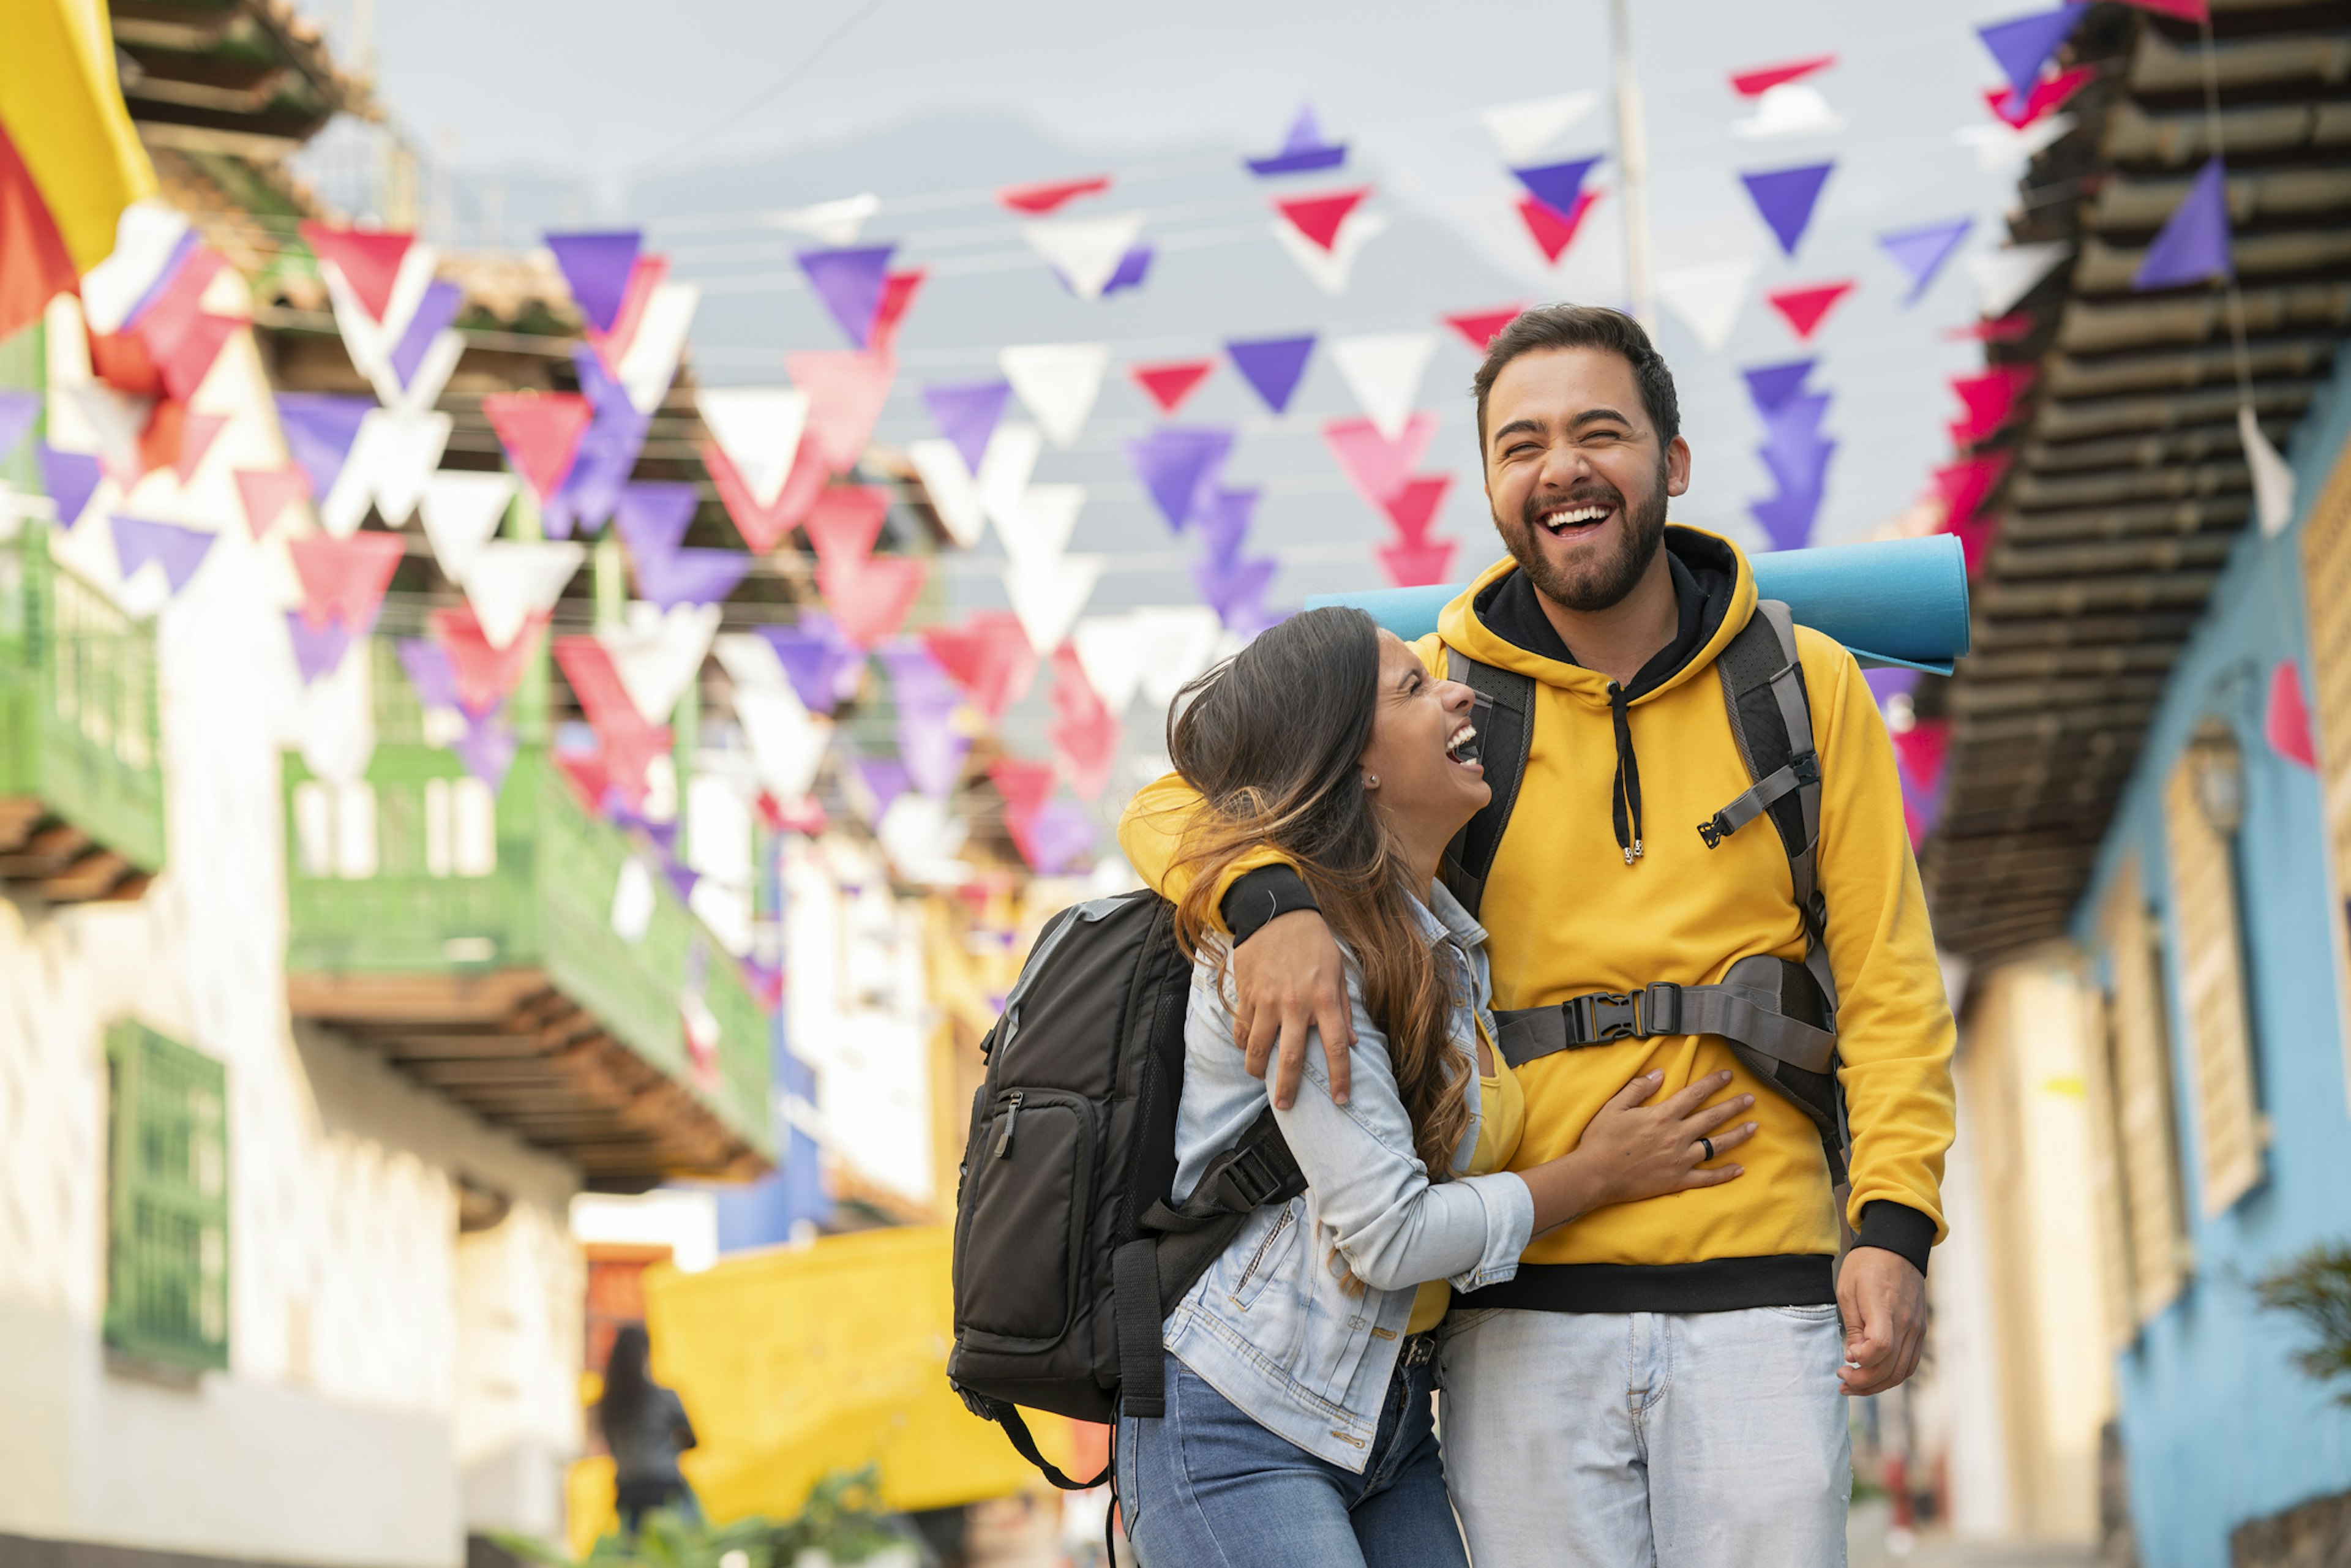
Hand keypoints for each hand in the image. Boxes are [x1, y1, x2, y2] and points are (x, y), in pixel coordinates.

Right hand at [1233, 909, 1353, 1106]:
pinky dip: (1242, 1042)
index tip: (1341, 1099)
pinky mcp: (1246, 994)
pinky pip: (1241, 1028)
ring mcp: (1267, 1000)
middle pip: (1290, 1057)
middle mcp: (1295, 1004)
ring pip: (1257, 1047)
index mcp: (1324, 998)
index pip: (1336, 1046)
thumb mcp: (1338, 970)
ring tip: (1260, 1078)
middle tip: (1285, 1106)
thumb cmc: (1313, 941)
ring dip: (1257, 1068)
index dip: (1340, 1077)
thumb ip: (1344, 1007)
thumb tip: (1353, 1041)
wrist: (1275, 912)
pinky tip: (1246, 1048)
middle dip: (1288, 1088)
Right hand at [1518, 1069, 1757, 1233]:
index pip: (1694, 1094)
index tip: (1727, 1075)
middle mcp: (1676, 1136)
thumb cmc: (1601, 1140)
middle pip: (1712, 1118)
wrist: (1595, 1176)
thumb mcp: (1614, 1107)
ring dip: (1737, 1135)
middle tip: (1751, 1099)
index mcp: (1662, 1116)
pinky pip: (1707, 1178)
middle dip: (1734, 1106)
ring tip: (1754, 1127)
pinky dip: (1725, 1174)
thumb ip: (1638, 1089)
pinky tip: (1739, 1169)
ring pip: (1716, 1146)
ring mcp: (1680, 1160)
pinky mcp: (1678, 1181)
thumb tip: (1660, 1074)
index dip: (1712, 1083)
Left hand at [1836, 1246, 1925, 1395]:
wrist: (1896, 1248)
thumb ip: (1854, 1327)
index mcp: (1885, 1308)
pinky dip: (1893, 1375)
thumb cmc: (1866, 1266)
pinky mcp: (1920, 1332)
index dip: (1863, 1359)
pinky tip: (1874, 1376)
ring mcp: (1917, 1329)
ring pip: (1902, 1371)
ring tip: (1854, 1384)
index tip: (1846, 1356)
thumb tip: (1853, 1357)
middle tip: (1842, 1380)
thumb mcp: (1848, 1291)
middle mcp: (1906, 1323)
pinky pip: (1910, 1363)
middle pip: (1891, 1367)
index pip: (1881, 1347)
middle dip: (1864, 1382)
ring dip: (1877, 1385)